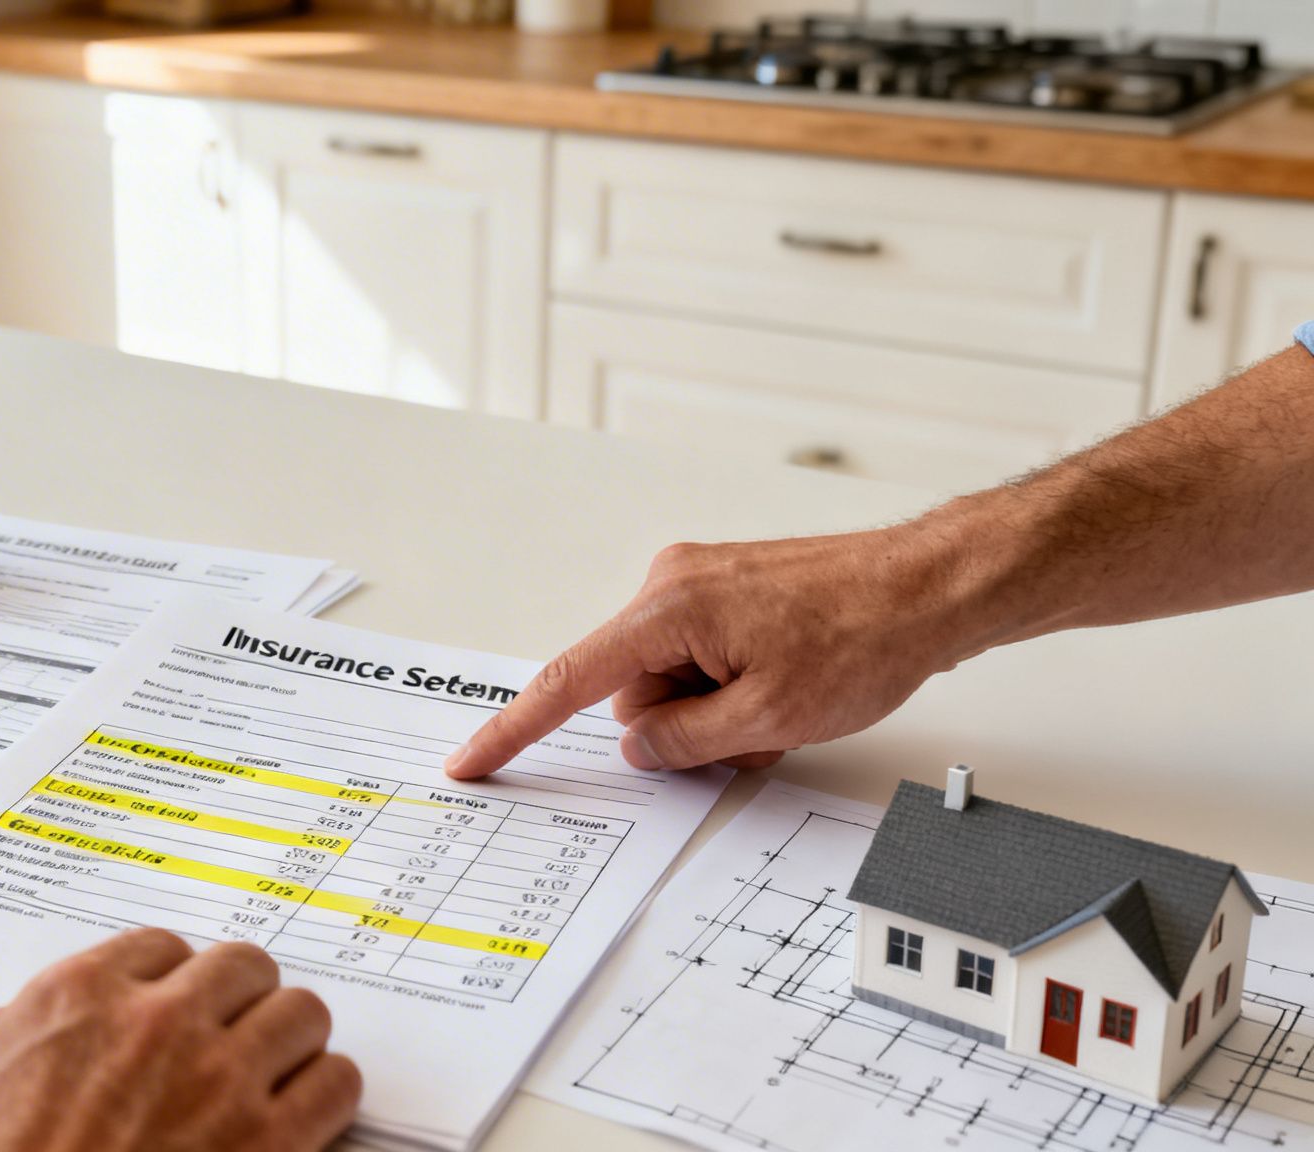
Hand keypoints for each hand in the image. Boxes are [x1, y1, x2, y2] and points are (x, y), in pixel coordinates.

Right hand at [0, 928, 360, 1151]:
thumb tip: (3, 1028)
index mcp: (80, 998)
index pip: (162, 946)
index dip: (173, 979)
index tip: (176, 1003)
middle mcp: (158, 1023)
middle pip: (245, 967)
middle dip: (241, 999)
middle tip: (233, 1032)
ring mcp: (219, 1082)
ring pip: (303, 1014)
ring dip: (291, 1041)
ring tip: (276, 1070)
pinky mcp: (266, 1147)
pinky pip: (335, 1085)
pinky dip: (326, 1095)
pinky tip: (305, 1116)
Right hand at [445, 526, 977, 777]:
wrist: (930, 587)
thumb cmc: (865, 635)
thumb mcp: (769, 717)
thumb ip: (685, 742)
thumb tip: (642, 748)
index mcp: (668, 609)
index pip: (569, 682)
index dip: (516, 731)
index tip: (472, 760)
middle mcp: (671, 585)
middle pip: (633, 693)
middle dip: (683, 728)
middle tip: (757, 728)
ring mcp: (699, 585)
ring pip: (672, 682)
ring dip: (717, 711)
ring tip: (786, 701)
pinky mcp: (725, 592)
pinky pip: (701, 660)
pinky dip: (733, 688)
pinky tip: (785, 685)